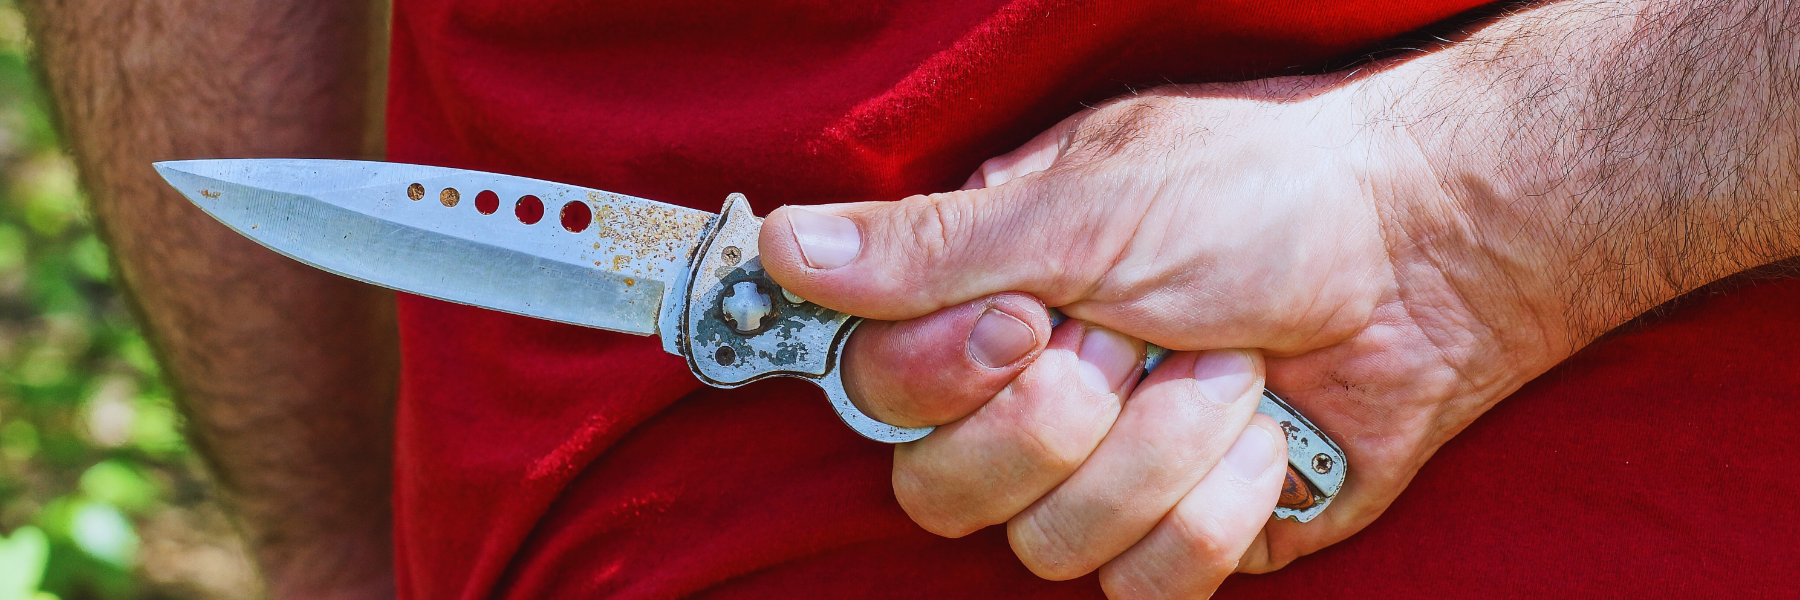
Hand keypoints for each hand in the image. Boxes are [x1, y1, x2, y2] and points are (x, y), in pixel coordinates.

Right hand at [760, 73, 1576, 596]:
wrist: (1426, 254)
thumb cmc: (1261, 195)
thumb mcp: (1090, 204)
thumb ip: (934, 247)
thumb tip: (782, 246)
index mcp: (981, 301)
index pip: (879, 393)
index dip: (946, 382)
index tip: (1028, 322)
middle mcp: (1023, 397)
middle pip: (943, 494)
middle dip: (1062, 422)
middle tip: (1139, 339)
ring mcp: (1103, 477)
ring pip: (1053, 544)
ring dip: (1165, 445)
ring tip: (1231, 364)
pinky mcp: (1180, 537)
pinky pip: (1146, 584)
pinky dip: (1220, 506)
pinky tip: (1265, 434)